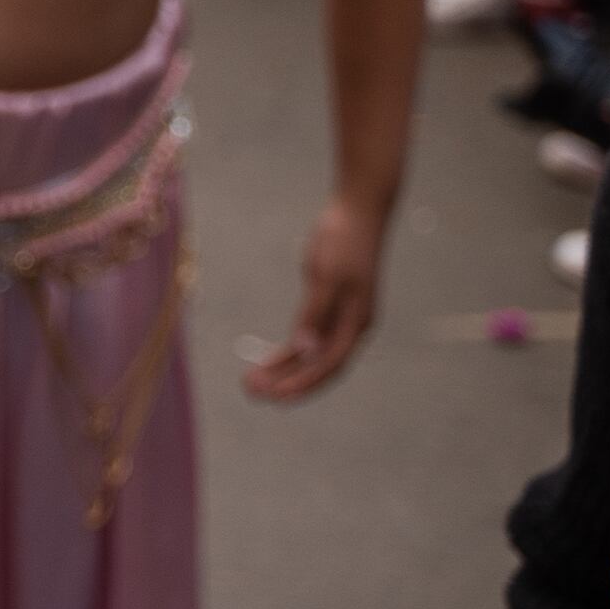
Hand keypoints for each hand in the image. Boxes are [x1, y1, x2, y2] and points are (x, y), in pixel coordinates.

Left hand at [245, 192, 386, 400]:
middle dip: (287, 383)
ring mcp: (343, 318)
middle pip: (320, 367)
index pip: (329, 365)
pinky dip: (290, 351)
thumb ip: (315, 313)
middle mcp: (353, 327)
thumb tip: (305, 350)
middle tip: (252, 393)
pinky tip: (269, 361)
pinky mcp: (331, 306)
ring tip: (253, 382)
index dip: (302, 384)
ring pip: (313, 356)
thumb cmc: (343, 240)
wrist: (357, 211)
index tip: (274, 397)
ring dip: (284, 370)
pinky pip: (310, 338)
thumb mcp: (325, 276)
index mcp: (357, 322)